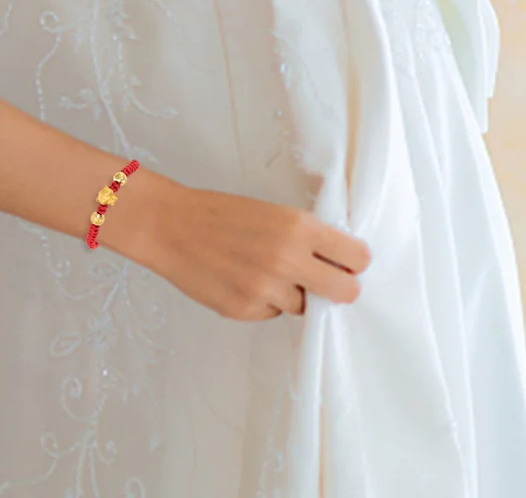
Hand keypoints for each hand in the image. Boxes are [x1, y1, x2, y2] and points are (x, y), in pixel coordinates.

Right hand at [112, 169, 369, 320]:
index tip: (346, 262)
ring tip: (262, 271)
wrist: (168, 224)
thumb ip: (305, 237)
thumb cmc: (218, 213)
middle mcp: (287, 260)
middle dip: (338, 288)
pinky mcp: (245, 311)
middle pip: (346, 292)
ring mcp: (266, 290)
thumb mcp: (270, 211)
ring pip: (305, 306)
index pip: (357, 258)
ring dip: (292, 293)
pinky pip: (272, 313)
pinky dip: (264, 302)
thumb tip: (338, 264)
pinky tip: (241, 280)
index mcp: (297, 227)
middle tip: (321, 279)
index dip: (353, 262)